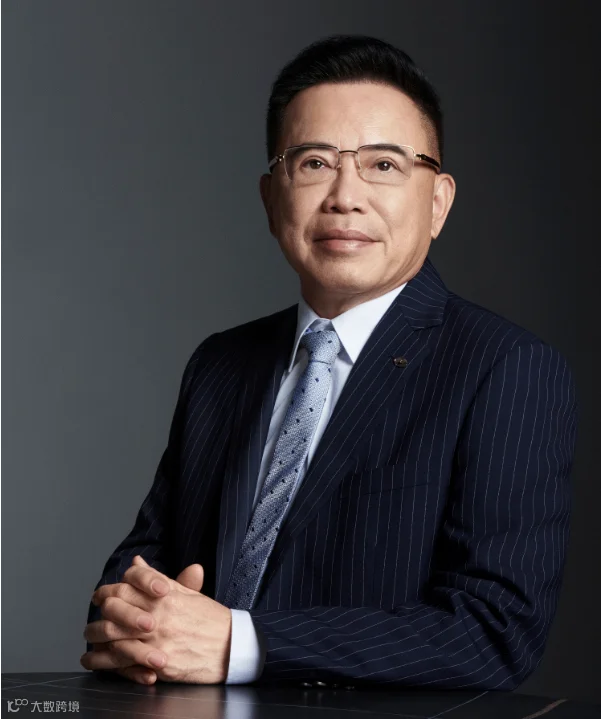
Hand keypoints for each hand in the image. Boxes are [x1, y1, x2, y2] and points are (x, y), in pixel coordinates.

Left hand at [81, 556, 231, 684]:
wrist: (231, 646)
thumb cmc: (210, 619)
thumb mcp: (186, 593)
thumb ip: (157, 579)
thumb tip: (136, 562)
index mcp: (165, 594)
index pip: (127, 583)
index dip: (110, 589)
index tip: (102, 596)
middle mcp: (158, 613)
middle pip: (115, 606)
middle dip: (101, 612)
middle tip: (95, 618)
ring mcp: (156, 638)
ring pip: (113, 634)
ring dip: (96, 637)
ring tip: (90, 640)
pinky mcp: (157, 661)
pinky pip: (122, 661)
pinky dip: (104, 662)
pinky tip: (94, 661)